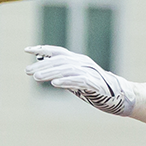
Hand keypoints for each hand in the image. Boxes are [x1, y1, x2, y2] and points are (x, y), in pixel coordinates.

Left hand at [24, 45, 145, 119]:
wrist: (118, 96)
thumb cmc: (94, 88)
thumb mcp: (75, 79)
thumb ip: (61, 74)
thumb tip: (41, 72)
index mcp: (78, 59)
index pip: (58, 51)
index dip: (43, 49)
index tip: (27, 50)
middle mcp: (82, 62)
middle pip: (59, 61)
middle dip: (42, 65)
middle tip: (27, 72)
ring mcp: (89, 71)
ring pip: (66, 70)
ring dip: (50, 73)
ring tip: (36, 78)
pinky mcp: (94, 83)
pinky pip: (78, 81)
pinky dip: (66, 81)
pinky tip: (55, 83)